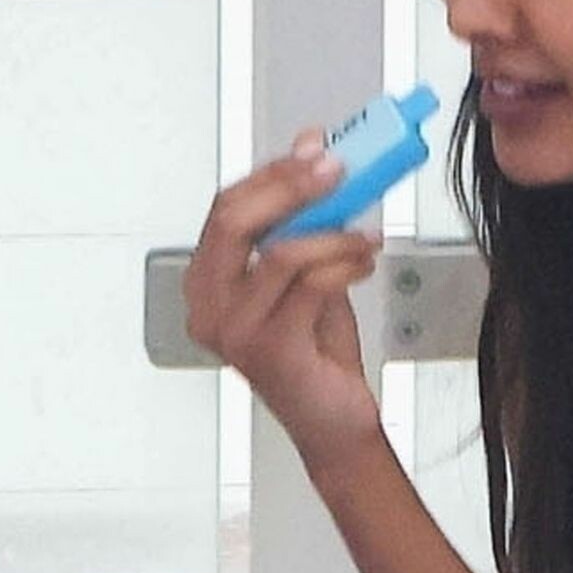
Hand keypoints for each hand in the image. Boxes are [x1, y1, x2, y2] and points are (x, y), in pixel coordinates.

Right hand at [183, 129, 385, 475]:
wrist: (335, 421)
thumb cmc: (316, 352)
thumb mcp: (309, 273)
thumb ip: (305, 218)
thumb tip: (311, 150)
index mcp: (208, 283)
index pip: (226, 208)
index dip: (272, 174)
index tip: (315, 151)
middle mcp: (209, 306)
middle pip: (234, 220)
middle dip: (290, 186)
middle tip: (337, 171)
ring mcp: (234, 331)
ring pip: (278, 251)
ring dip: (333, 232)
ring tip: (365, 235)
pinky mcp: (269, 349)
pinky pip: (309, 285)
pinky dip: (343, 264)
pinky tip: (363, 262)